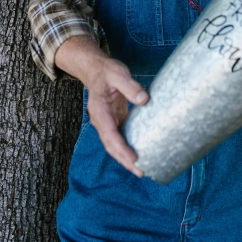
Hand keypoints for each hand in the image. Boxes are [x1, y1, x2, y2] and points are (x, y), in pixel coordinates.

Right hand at [85, 58, 149, 175]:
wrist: (96, 70)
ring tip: (141, 170)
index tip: (132, 158)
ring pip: (113, 145)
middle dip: (124, 160)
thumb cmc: (107, 72)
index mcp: (99, 109)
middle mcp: (100, 120)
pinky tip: (138, 155)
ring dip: (125, 159)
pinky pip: (118, 139)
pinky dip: (126, 149)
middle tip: (141, 171)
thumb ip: (130, 86)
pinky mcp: (113, 122)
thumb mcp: (118, 73)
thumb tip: (144, 100)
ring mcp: (106, 123)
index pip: (109, 132)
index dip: (120, 147)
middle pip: (110, 145)